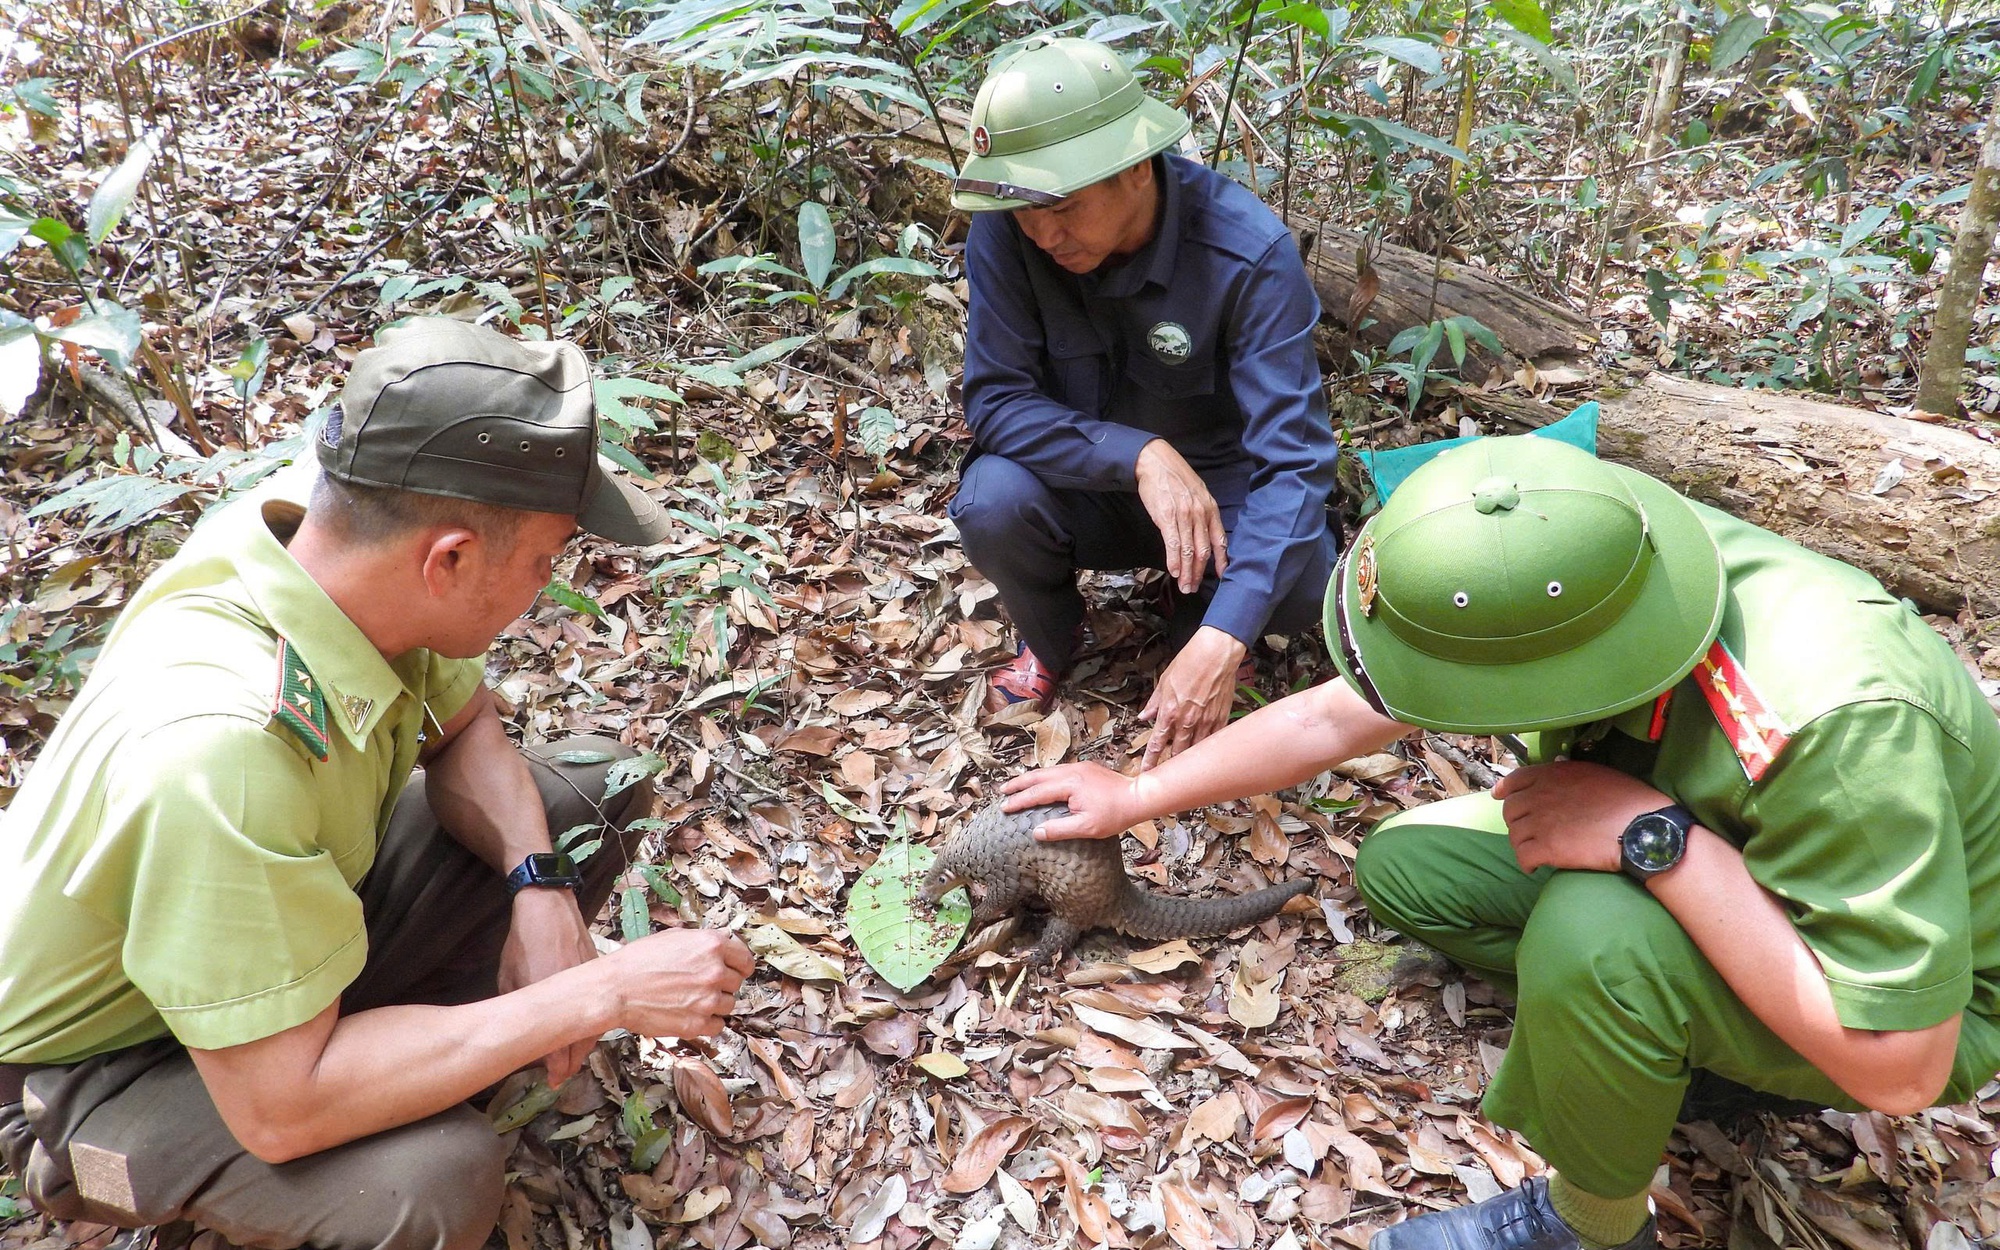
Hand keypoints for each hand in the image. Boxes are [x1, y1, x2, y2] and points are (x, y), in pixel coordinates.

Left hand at [499, 889, 601, 1083]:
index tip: (553, 1081)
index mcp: (552, 996)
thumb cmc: (523, 942)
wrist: (548, 905)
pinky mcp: (599, 970)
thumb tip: (519, 1030)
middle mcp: (577, 992)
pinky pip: (599, 1003)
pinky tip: (583, 1027)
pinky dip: (592, 1020)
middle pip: (583, 1037)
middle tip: (561, 1076)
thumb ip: (518, 1006)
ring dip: (584, 1042)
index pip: (560, 1042)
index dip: (557, 1067)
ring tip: (571, 1057)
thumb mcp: (510, 978)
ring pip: (595, 1022)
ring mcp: (592, 980)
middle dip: (572, 1061)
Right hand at [603, 928, 754, 1038]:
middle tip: (701, 985)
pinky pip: (718, 1026)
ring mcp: (707, 999)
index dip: (740, 966)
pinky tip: (691, 1014)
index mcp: (711, 945)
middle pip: (736, 983)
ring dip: (714, 1004)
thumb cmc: (637, 962)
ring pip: (728, 1005)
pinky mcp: (697, 1024)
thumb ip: (701, 942)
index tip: (736, 970)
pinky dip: (708, 1022)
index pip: (745, 959)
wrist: (615, 989)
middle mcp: (714, 971)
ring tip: (691, 999)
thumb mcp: (673, 937)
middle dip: (722, 984)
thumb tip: (718, 947)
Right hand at [1001, 763, 1141, 840]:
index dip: (1019, 801)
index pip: (1037, 793)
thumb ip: (1059, 830)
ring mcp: (1079, 767)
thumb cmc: (1115, 815)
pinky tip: (1042, 783)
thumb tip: (1036, 832)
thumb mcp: (1087, 828)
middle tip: (1002, 791)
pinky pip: (1058, 770)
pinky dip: (1044, 776)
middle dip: (1018, 784)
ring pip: (1047, 771)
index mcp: (1069, 784)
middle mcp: (1071, 771)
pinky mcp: (1086, 767)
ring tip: (1017, 786)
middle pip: (1037, 776)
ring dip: (1030, 778)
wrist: (1138, 797)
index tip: (1004, 808)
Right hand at [1135, 441, 1226, 593]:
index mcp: (1210, 508)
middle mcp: (1200, 514)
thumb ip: (1202, 513)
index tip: (1222, 576)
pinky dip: (1174, 561)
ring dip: (1186, 572)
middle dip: (1199, 573)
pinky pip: (1173, 544)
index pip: (1219, 539)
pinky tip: (1174, 572)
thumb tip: (1202, 532)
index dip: (1221, 561)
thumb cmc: (1174, 477)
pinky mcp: (1167, 517)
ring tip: (1184, 586)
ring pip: (1188, 551)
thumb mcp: (1197, 492)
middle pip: (1203, 550)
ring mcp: (1184, 516)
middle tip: (1193, 588)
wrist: (1155, 462)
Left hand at [1140, 626, 1245, 770]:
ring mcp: (1206, 722)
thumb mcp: (1164, 682)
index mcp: (1169, 712)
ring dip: (1189, 758)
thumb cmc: (1190, 663)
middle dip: (1170, 763)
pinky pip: (1212, 740)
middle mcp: (1187, 721)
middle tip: (1166, 772)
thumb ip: (1154, 703)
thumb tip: (1144, 716)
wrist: (1216, 655)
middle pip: (1176, 752)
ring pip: (1196, 750)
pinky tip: (1204, 751)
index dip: (1150, 760)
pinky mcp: (1221, 719)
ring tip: (1185, 767)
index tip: (1145, 772)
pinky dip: (1207, 747)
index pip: (1156, 743)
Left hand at [1492, 760, 1670, 873]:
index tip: (1499, 796)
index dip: (1505, 790)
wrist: (1642, 827)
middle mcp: (1540, 795)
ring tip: (1538, 850)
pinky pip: (1523, 857)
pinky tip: (1536, 866)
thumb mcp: (1595, 773)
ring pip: (1515, 835)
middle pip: (1511, 810)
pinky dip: (1527, 863)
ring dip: (1523, 843)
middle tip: (1532, 831)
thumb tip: (1556, 774)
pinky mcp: (1546, 848)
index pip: (1515, 780)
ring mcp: (1541, 822)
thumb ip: (1568, 774)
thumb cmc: (1628, 800)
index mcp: (1552, 774)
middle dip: (1518, 821)